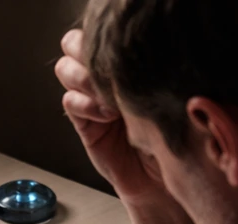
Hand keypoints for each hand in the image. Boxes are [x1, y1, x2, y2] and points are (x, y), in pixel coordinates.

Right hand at [55, 30, 168, 204]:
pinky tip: (106, 116)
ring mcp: (91, 98)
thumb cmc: (171, 133)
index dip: (101, 35)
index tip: (122, 50)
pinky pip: (70, 101)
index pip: (99, 31)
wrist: (163, 177)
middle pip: (73, 43)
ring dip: (82, 77)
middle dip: (85, 50)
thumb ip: (146, 69)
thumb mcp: (163, 93)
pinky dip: (84, 104)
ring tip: (107, 96)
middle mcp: (103, 75)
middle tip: (106, 69)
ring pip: (65, 68)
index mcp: (123, 61)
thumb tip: (142, 47)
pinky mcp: (84, 123)